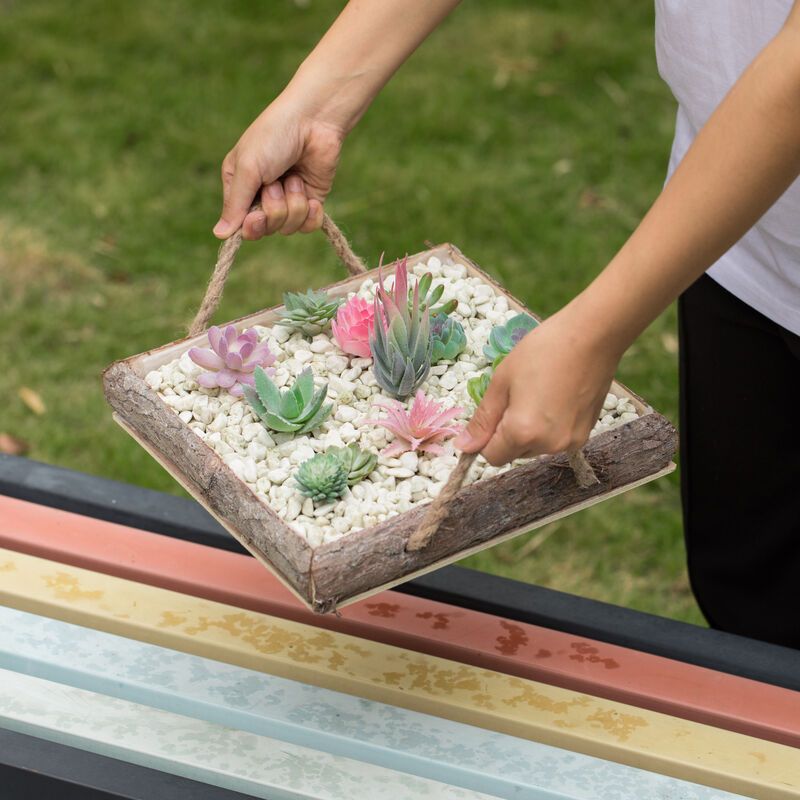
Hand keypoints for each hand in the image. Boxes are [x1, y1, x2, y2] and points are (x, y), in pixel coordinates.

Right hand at [213, 99, 345, 240]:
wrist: (314, 122)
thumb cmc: (274, 137)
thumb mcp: (247, 168)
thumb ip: (235, 204)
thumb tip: (220, 235)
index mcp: (240, 187)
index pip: (242, 225)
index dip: (252, 226)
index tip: (257, 215)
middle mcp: (262, 197)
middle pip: (266, 229)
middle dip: (274, 208)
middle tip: (276, 183)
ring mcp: (288, 201)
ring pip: (288, 229)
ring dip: (294, 203)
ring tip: (295, 178)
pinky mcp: (311, 201)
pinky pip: (309, 227)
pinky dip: (311, 214)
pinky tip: (313, 198)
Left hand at [453, 306, 621, 464]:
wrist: (592, 336)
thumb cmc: (543, 351)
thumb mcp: (502, 381)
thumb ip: (482, 419)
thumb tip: (464, 447)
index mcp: (523, 432)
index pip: (491, 456)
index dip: (486, 436)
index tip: (495, 410)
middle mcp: (548, 445)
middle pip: (514, 453)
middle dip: (508, 432)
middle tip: (519, 395)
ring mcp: (570, 442)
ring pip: (535, 447)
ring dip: (530, 430)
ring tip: (539, 394)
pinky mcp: (585, 434)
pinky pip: (555, 439)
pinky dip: (549, 426)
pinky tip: (556, 398)